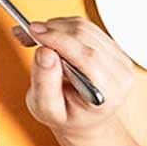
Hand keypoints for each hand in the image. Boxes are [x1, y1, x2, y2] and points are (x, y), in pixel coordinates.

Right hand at [24, 17, 134, 143]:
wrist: (83, 118)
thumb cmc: (67, 116)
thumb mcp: (46, 109)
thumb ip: (44, 82)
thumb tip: (45, 52)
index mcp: (108, 93)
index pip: (86, 56)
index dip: (57, 39)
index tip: (33, 31)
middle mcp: (119, 73)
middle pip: (84, 36)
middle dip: (51, 30)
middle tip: (27, 34)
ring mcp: (119, 59)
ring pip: (83, 27)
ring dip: (55, 27)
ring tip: (36, 39)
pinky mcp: (112, 48)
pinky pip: (86, 27)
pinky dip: (63, 27)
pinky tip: (50, 39)